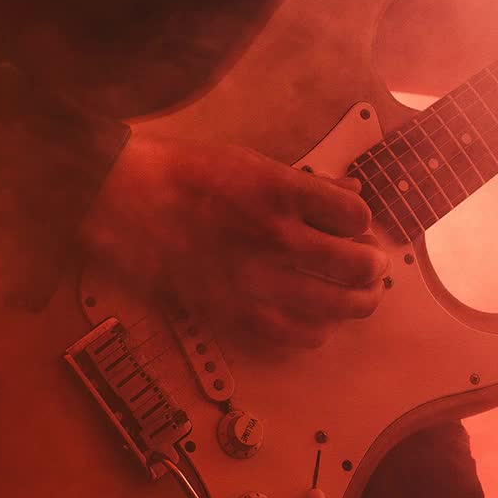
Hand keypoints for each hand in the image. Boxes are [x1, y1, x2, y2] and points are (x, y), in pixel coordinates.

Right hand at [80, 132, 388, 347]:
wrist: (124, 201)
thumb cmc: (185, 173)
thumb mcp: (250, 161)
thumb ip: (305, 184)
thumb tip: (350, 196)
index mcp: (281, 192)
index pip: (356, 217)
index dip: (363, 223)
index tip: (354, 226)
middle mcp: (276, 239)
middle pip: (357, 267)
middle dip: (372, 268)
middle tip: (370, 267)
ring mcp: (256, 281)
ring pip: (336, 307)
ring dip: (355, 303)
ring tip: (357, 297)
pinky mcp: (235, 312)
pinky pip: (296, 336)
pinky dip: (315, 331)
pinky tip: (314, 319)